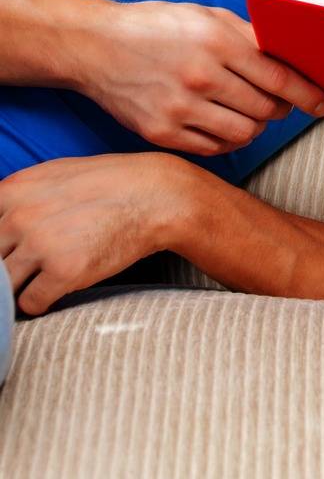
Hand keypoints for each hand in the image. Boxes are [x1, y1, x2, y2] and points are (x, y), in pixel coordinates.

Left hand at [0, 152, 203, 314]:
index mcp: (13, 190)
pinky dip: (39, 302)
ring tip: (38, 280)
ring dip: (19, 287)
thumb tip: (0, 220)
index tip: (9, 252)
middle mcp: (20, 217)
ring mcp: (40, 246)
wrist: (154, 195)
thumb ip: (18, 196)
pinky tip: (54, 289)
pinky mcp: (64, 272)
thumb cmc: (108, 183)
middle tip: (26, 267)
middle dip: (5, 266)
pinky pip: (30, 303)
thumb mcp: (53, 174)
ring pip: (4, 285)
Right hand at [71, 0, 323, 156]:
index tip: (322, 104)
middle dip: (281, 108)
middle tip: (280, 102)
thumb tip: (291, 56)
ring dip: (258, 125)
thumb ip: (249, 36)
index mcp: (216, 43)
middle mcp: (200, 78)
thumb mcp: (206, 16)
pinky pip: (215, 147)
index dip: (308, 94)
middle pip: (266, 109)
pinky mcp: (162, 133)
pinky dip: (230, 138)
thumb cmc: (156, 26)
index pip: (280, 78)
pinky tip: (227, 123)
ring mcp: (180, 110)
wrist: (95, 47)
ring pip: (245, 132)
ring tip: (252, 112)